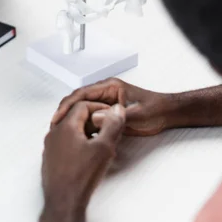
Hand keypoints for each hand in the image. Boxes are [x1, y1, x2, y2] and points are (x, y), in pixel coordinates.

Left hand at [42, 102, 124, 214]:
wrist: (63, 203)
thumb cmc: (81, 176)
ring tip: (100, 141)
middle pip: (74, 116)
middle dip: (92, 118)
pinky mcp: (50, 159)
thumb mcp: (104, 148)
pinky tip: (88, 154)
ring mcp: (50, 147)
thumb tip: (117, 110)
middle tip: (107, 127)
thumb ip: (112, 126)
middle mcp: (54, 133)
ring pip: (69, 129)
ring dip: (85, 130)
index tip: (111, 114)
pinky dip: (77, 141)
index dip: (99, 107)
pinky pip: (64, 142)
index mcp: (65, 127)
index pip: (82, 105)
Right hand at [51, 78, 171, 136]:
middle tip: (54, 124)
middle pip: (78, 99)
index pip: (83, 93)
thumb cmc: (155, 110)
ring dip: (71, 118)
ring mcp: (105, 102)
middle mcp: (105, 92)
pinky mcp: (106, 112)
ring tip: (60, 130)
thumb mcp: (136, 114)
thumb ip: (116, 117)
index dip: (69, 104)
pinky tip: (75, 135)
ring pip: (81, 108)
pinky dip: (81, 125)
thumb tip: (94, 118)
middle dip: (65, 111)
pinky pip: (89, 117)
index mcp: (110, 87)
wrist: (167, 114)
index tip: (59, 115)